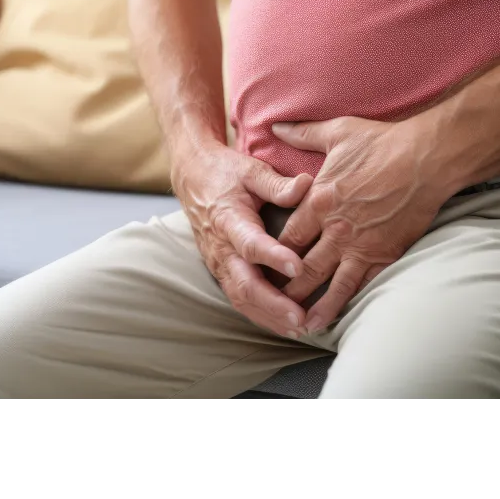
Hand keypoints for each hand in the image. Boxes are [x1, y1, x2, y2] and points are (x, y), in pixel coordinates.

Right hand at [172, 142, 313, 336]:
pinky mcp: (221, 270)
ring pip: (240, 298)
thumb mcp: (251, 170)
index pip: (250, 244)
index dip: (273, 257)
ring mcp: (219, 262)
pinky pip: (239, 298)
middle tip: (301, 317)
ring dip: (269, 316)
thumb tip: (307, 186)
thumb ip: (278, 184)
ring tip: (298, 328)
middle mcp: (221, 247)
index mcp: (229, 219)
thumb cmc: (225, 172)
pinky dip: (261, 314)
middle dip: (273, 304)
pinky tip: (284, 323)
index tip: (298, 267)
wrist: (192, 176)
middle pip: (244, 283)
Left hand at [271, 116, 453, 332]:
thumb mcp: (337, 131)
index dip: (274, 253)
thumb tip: (275, 124)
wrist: (427, 158)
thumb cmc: (383, 142)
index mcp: (319, 200)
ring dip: (315, 306)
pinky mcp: (386, 254)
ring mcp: (361, 245)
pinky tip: (343, 317)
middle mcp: (336, 228)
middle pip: (303, 266)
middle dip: (286, 288)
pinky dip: (350, 302)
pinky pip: (364, 284)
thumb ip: (301, 133)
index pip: (288, 236)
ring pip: (331, 284)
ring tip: (302, 326)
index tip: (263, 266)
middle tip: (271, 304)